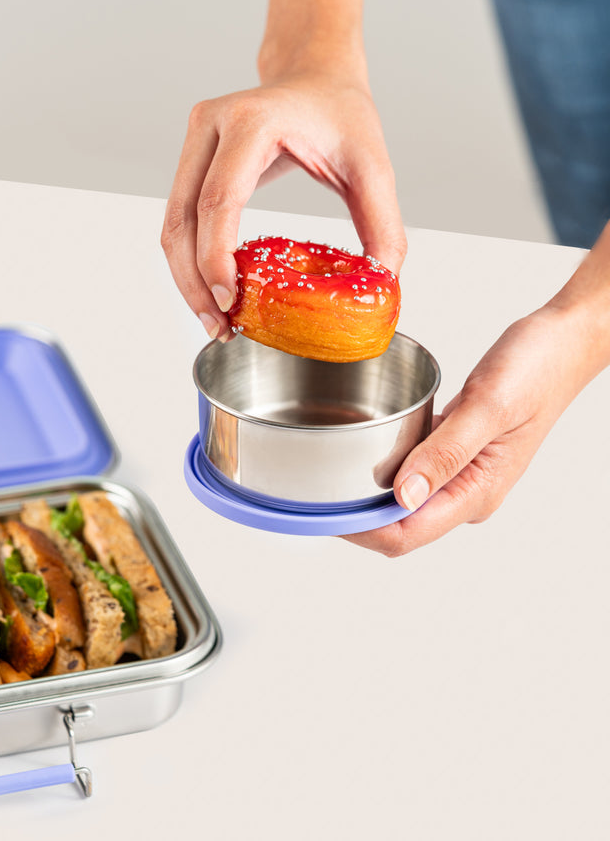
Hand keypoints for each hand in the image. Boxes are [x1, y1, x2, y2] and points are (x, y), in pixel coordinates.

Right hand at [160, 71, 406, 339]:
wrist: (316, 73)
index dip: (216, 256)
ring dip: (186, 277)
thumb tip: (382, 284)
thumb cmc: (341, 113)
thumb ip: (383, 225)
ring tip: (213, 321)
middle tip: (219, 327)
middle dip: (194, 281)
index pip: (219, 199)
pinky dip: (191, 260)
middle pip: (182, 218)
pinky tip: (213, 291)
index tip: (229, 301)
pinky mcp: (191, 156)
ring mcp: (195, 139)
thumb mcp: (373, 166)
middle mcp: (212, 124)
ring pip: (172, 223)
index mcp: (253, 120)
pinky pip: (179, 218)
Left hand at [344, 304, 597, 554]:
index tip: (323, 513)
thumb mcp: (487, 407)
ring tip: (329, 473)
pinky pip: (413, 471)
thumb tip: (402, 496)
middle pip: (399, 524)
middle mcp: (467, 492)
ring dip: (368, 494)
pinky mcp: (456, 453)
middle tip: (314, 493)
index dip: (359, 531)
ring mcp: (462, 474)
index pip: (406, 534)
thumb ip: (445, 454)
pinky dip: (387, 467)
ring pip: (402, 499)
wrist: (562, 342)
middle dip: (357, 516)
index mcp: (476, 492)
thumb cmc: (536, 368)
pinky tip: (366, 449)